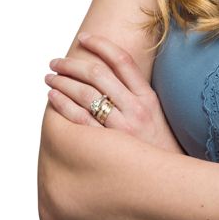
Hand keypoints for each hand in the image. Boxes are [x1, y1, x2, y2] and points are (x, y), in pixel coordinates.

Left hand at [45, 33, 183, 153]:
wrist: (168, 182)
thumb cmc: (158, 147)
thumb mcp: (156, 115)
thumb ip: (136, 95)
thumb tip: (110, 74)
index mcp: (148, 98)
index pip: (122, 60)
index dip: (101, 45)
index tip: (83, 38)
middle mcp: (135, 109)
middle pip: (98, 75)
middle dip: (72, 64)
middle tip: (56, 62)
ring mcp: (121, 128)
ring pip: (85, 94)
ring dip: (62, 82)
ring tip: (50, 78)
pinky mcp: (107, 146)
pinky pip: (79, 119)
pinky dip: (62, 104)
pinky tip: (53, 97)